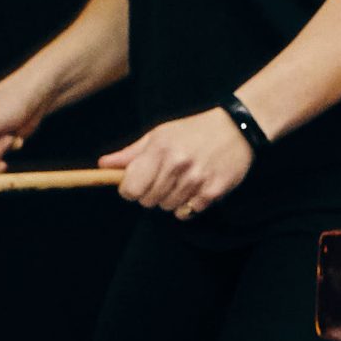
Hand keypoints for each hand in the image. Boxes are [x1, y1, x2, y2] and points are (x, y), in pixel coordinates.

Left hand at [100, 108, 255, 217]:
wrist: (237, 127)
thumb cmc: (194, 130)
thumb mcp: (160, 135)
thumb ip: (131, 153)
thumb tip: (103, 165)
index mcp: (159, 149)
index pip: (130, 189)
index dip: (130, 189)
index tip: (137, 184)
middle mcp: (177, 165)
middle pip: (148, 202)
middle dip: (151, 194)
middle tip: (165, 178)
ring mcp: (196, 179)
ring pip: (168, 208)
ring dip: (171, 199)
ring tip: (183, 180)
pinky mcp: (213, 191)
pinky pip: (188, 212)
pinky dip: (189, 205)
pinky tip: (196, 187)